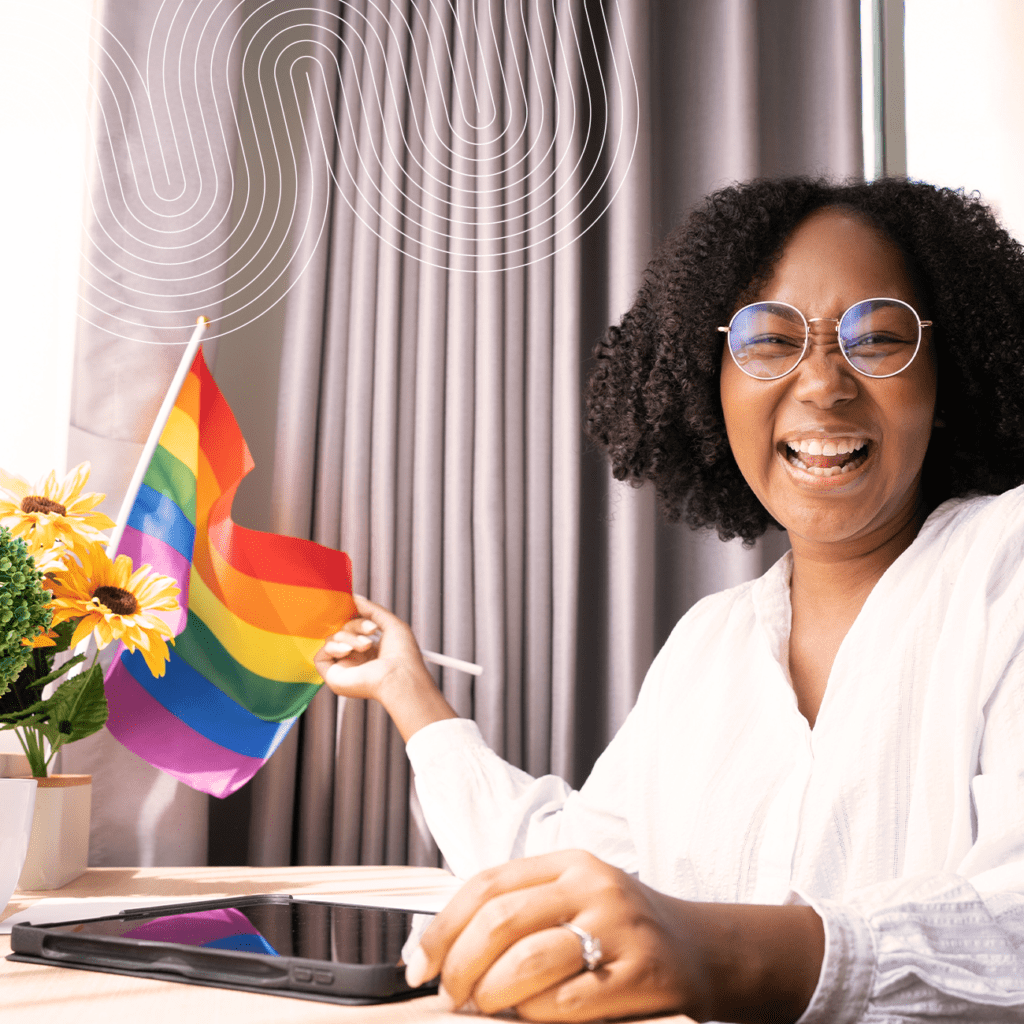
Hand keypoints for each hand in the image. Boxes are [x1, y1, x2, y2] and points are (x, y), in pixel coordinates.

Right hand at [314, 594, 419, 699]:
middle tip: (371, 630)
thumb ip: (371, 609)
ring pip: (332, 640)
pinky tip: (348, 651)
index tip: (359, 611)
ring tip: (366, 645)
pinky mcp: (334, 677)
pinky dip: (332, 648)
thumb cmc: (403, 655)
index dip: (355, 618)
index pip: (352, 628)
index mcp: (371, 650)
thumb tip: (354, 599)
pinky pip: (320, 655)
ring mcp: (345, 668)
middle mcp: (357, 659)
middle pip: (342, 630)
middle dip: (356, 626)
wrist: (400, 676)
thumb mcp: (391, 623)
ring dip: (349, 637)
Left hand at [404, 850, 823, 1022]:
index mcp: (570, 861)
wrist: (708, 951)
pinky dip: (535, 1015)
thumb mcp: (576, 901)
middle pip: (500, 919)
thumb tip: (444, 953)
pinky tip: (529, 1017)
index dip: (442, 927)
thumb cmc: (627, 933)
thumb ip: (521, 914)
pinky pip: (567, 1002)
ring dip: (490, 994)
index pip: (487, 884)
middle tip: (450, 995)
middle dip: (459, 965)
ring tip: (484, 1008)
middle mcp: (594, 885)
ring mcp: (620, 928)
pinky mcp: (643, 975)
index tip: (417, 963)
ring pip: (527, 960)